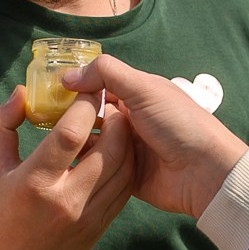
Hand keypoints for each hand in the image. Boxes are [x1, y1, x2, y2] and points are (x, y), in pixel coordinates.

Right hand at [0, 87, 135, 249]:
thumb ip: (2, 123)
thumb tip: (24, 93)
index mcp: (35, 182)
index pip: (72, 134)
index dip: (84, 106)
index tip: (84, 91)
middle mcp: (66, 201)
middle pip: (110, 150)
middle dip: (114, 120)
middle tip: (107, 105)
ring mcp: (87, 218)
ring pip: (124, 170)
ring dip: (124, 142)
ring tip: (112, 126)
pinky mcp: (99, 230)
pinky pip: (123, 191)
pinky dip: (124, 166)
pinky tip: (112, 154)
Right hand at [63, 55, 247, 220]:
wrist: (204, 172)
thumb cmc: (179, 124)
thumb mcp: (144, 89)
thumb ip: (107, 74)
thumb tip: (68, 75)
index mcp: (137, 96)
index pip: (98, 87)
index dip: (77, 89)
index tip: (49, 93)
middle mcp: (130, 121)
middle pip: (92, 116)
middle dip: (71, 118)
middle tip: (44, 121)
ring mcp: (127, 149)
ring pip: (92, 144)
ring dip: (76, 144)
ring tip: (52, 145)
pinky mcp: (125, 176)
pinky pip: (99, 169)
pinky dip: (85, 167)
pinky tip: (64, 166)